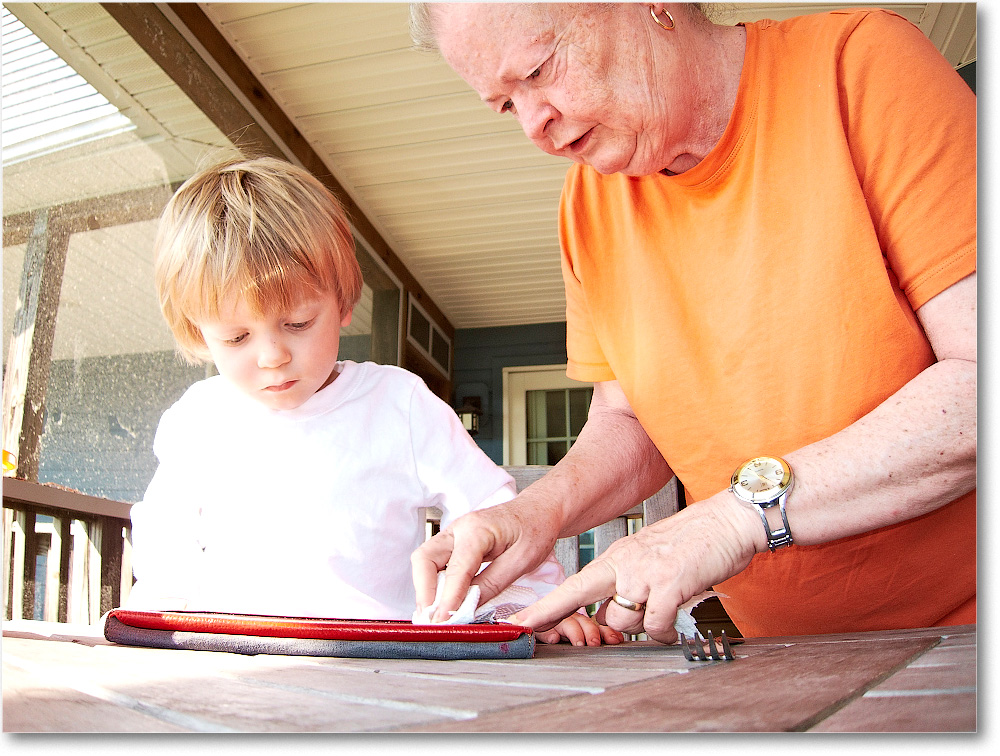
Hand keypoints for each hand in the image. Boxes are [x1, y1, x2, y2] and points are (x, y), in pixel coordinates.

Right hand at [411, 494, 562, 622]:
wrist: (540, 509)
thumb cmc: (536, 528)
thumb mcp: (523, 560)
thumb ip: (493, 583)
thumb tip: (469, 607)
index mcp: (477, 529)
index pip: (455, 569)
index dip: (447, 598)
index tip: (443, 621)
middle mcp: (459, 528)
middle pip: (425, 559)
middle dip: (424, 592)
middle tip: (430, 620)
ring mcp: (454, 534)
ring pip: (425, 561)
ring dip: (426, 589)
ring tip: (435, 615)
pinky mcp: (455, 543)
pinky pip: (435, 562)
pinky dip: (434, 583)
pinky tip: (442, 602)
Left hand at [509, 493, 761, 642]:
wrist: (728, 520)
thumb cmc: (693, 543)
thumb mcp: (649, 558)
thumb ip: (627, 583)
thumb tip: (611, 616)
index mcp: (616, 557)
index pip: (571, 587)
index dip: (543, 609)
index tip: (518, 624)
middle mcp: (624, 563)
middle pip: (592, 608)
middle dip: (589, 625)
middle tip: (584, 629)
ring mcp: (644, 573)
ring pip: (624, 621)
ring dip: (642, 625)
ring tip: (664, 607)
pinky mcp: (668, 583)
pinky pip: (654, 625)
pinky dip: (664, 630)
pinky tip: (674, 620)